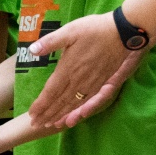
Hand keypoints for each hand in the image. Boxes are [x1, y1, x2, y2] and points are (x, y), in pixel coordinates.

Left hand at [25, 14, 131, 128]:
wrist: (123, 32)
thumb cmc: (95, 29)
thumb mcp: (70, 30)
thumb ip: (51, 42)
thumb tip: (32, 50)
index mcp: (68, 68)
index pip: (51, 91)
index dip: (41, 104)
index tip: (32, 114)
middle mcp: (80, 80)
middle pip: (61, 101)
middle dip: (48, 114)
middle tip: (36, 124)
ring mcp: (93, 83)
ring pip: (74, 104)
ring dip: (62, 115)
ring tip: (51, 125)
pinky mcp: (103, 82)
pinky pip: (89, 101)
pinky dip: (80, 111)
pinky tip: (76, 116)